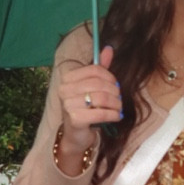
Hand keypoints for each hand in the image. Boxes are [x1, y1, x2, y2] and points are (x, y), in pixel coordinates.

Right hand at [54, 46, 121, 171]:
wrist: (75, 136)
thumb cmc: (85, 109)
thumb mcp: (92, 87)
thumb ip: (100, 69)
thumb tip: (109, 49)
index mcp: (68, 78)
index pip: (94, 69)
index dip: (110, 77)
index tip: (115, 85)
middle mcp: (64, 90)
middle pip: (99, 84)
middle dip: (114, 91)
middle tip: (119, 99)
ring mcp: (68, 105)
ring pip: (102, 97)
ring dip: (116, 103)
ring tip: (118, 108)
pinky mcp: (75, 119)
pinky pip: (101, 112)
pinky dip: (113, 114)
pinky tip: (116, 116)